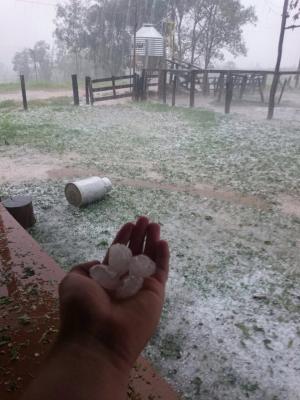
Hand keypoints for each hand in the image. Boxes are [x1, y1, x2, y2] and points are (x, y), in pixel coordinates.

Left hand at [58, 216, 168, 372]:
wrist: (97, 337)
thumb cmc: (81, 309)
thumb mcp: (73, 281)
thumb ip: (85, 267)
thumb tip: (99, 263)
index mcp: (105, 280)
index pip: (118, 254)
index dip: (123, 238)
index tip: (129, 223)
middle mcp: (124, 282)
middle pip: (135, 253)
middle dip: (140, 235)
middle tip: (145, 219)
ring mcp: (140, 287)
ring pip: (149, 259)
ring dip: (152, 240)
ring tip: (154, 224)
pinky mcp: (155, 293)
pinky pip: (161, 271)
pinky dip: (163, 256)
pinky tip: (162, 241)